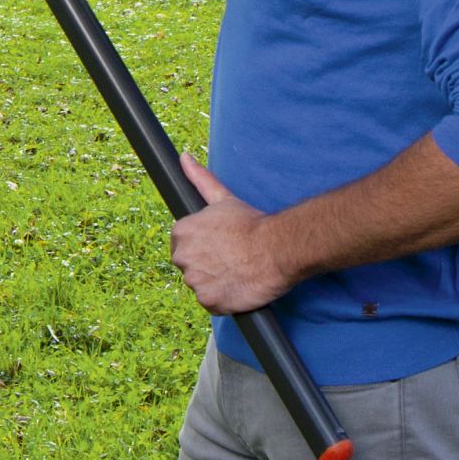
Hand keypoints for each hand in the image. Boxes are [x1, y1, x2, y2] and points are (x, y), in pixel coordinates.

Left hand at [169, 151, 288, 313]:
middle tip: (231, 258)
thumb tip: (184, 158)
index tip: (221, 245)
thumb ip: (200, 179)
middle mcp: (182, 257)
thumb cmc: (252, 223)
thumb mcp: (224, 198)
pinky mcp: (208, 301)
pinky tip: (237, 285)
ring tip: (237, 271)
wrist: (277, 248)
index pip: (183, 244)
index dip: (203, 246)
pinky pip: (210, 302)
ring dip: (215, 282)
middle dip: (206, 264)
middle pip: (189, 265)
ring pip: (200, 285)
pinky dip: (222, 298)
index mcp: (181, 232)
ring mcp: (194, 281)